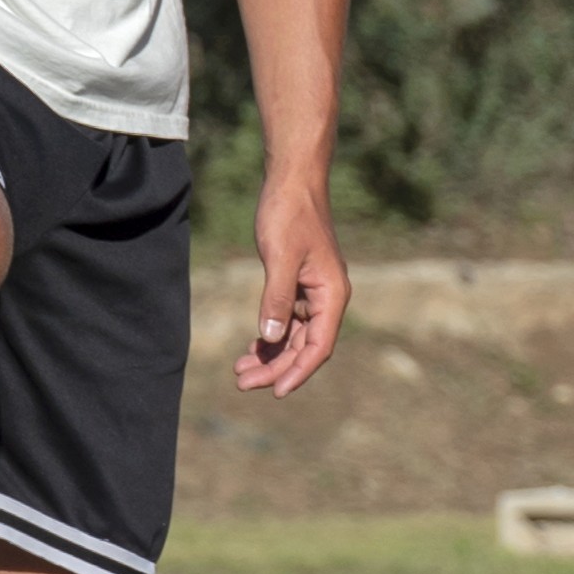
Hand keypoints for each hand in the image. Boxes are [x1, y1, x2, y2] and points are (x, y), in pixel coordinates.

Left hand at [237, 172, 348, 398]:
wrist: (292, 181)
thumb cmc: (289, 214)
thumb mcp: (279, 258)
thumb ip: (276, 300)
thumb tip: (272, 340)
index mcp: (332, 295)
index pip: (318, 347)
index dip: (297, 372)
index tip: (275, 392)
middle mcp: (327, 298)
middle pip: (305, 347)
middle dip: (276, 368)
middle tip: (242, 383)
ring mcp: (314, 293)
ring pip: (295, 338)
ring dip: (271, 356)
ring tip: (240, 372)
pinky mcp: (299, 284)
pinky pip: (288, 321)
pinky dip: (271, 337)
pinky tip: (252, 348)